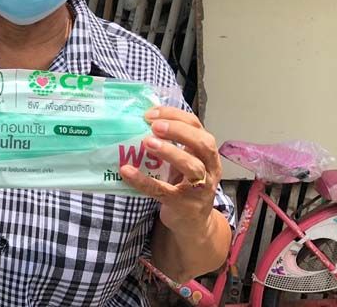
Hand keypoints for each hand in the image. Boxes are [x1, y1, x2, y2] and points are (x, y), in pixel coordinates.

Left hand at [120, 106, 222, 235]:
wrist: (193, 224)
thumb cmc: (184, 185)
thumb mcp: (184, 162)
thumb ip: (172, 144)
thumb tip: (141, 121)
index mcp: (206, 152)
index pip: (196, 126)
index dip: (175, 116)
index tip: (152, 113)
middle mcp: (209, 168)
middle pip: (203, 144)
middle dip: (178, 131)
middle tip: (154, 125)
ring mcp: (199, 189)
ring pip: (192, 167)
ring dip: (170, 152)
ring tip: (147, 142)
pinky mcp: (183, 205)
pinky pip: (163, 191)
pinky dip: (144, 181)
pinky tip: (126, 171)